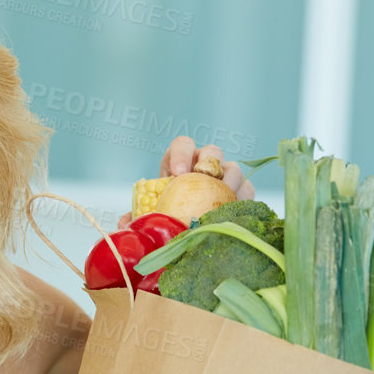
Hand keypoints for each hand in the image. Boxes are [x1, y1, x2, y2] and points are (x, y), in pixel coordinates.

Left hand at [119, 136, 256, 228]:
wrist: (186, 228)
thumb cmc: (166, 215)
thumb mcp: (149, 213)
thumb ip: (137, 217)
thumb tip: (125, 225)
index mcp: (179, 162)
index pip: (182, 145)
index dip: (181, 154)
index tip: (178, 174)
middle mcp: (203, 164)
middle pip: (212, 152)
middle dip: (210, 164)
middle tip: (206, 183)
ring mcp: (224, 177)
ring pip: (233, 169)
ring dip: (231, 182)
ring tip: (225, 198)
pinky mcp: (240, 193)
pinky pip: (248, 190)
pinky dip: (244, 199)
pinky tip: (236, 212)